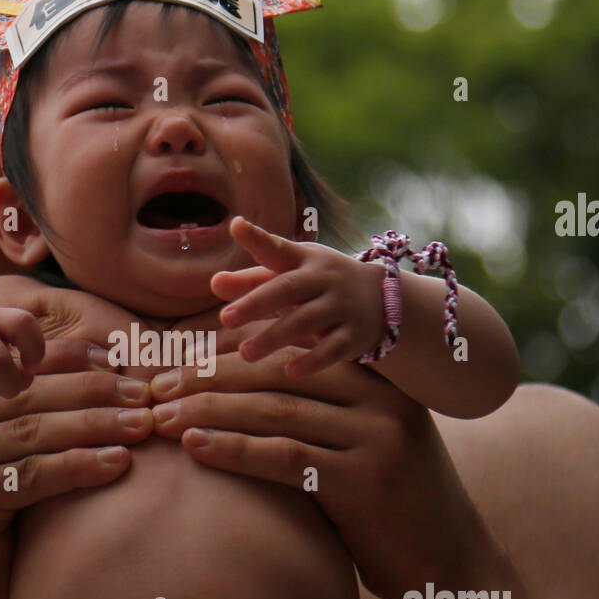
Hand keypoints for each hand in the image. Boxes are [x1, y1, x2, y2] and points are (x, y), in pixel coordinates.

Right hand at [0, 285, 154, 598]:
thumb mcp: (9, 465)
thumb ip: (36, 422)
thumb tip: (109, 372)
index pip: (18, 373)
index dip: (74, 362)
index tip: (125, 362)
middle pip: (29, 398)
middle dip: (93, 392)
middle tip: (144, 392)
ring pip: (33, 432)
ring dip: (96, 425)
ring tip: (144, 425)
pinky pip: (31, 475)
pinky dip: (79, 466)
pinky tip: (118, 463)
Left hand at [149, 348, 486, 598]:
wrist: (449, 568)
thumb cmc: (390, 511)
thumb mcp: (360, 448)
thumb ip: (318, 418)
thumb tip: (235, 396)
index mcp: (377, 382)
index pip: (289, 351)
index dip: (228, 353)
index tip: (177, 360)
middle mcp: (380, 400)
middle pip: (276, 373)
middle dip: (208, 377)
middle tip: (157, 386)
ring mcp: (376, 436)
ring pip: (274, 410)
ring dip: (209, 410)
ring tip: (161, 416)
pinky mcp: (364, 480)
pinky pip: (283, 457)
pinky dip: (233, 449)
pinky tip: (193, 447)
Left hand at [211, 217, 384, 377]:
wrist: (383, 300)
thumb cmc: (321, 285)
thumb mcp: (292, 275)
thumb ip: (252, 280)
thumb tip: (214, 283)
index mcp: (304, 260)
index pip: (278, 248)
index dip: (257, 238)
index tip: (236, 227)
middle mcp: (323, 279)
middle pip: (287, 289)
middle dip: (256, 303)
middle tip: (226, 318)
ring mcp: (341, 306)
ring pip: (306, 321)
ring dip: (275, 337)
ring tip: (246, 353)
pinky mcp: (354, 334)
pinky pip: (332, 349)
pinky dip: (312, 361)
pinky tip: (289, 371)